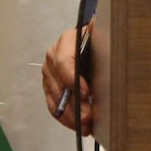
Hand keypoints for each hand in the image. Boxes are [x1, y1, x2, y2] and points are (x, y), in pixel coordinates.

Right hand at [42, 19, 93, 133]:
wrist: (90, 42)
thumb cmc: (97, 38)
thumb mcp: (101, 33)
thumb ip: (99, 31)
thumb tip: (97, 25)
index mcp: (66, 41)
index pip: (63, 62)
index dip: (73, 79)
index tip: (86, 93)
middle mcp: (53, 56)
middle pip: (60, 84)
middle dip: (74, 103)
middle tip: (87, 117)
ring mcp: (50, 72)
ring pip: (56, 98)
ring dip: (70, 114)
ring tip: (85, 125)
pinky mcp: (50, 86)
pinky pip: (54, 105)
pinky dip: (65, 117)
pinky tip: (76, 124)